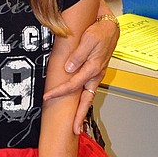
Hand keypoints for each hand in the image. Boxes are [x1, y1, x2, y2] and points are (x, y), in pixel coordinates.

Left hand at [43, 14, 118, 132]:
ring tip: (76, 125)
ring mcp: (96, 76)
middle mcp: (96, 75)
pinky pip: (88, 91)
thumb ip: (79, 54)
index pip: (73, 84)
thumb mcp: (89, 39)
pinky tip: (78, 108)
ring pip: (88, 98)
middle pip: (86, 100)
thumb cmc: (100, 31)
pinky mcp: (95, 74)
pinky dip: (84, 102)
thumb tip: (69, 69)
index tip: (47, 97)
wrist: (110, 26)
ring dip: (82, 112)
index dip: (59, 92)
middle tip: (73, 130)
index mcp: (94, 68)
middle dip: (80, 116)